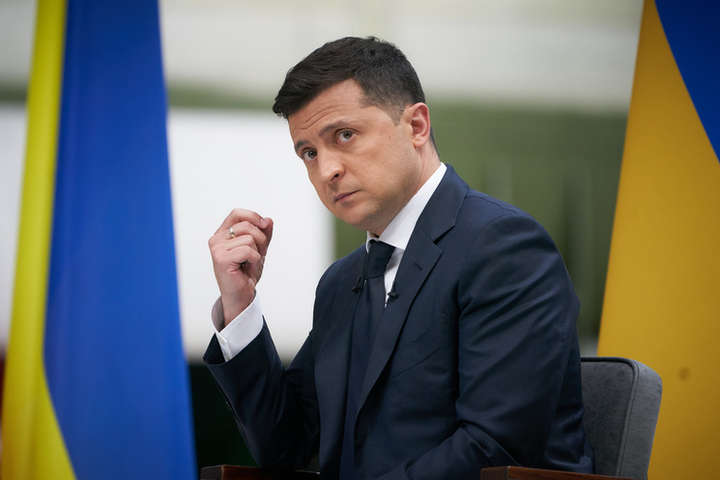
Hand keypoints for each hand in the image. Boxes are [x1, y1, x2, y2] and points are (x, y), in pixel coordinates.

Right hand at [209, 208, 273, 326]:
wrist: (242, 294)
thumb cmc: (246, 272)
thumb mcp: (259, 249)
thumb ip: (263, 234)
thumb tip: (269, 220)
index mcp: (222, 233)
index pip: (237, 213)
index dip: (253, 216)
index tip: (264, 225)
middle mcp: (216, 239)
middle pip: (247, 225)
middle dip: (260, 239)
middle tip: (256, 254)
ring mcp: (217, 249)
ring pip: (249, 238)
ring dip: (256, 252)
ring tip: (249, 263)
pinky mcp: (221, 259)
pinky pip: (248, 250)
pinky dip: (254, 260)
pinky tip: (247, 268)